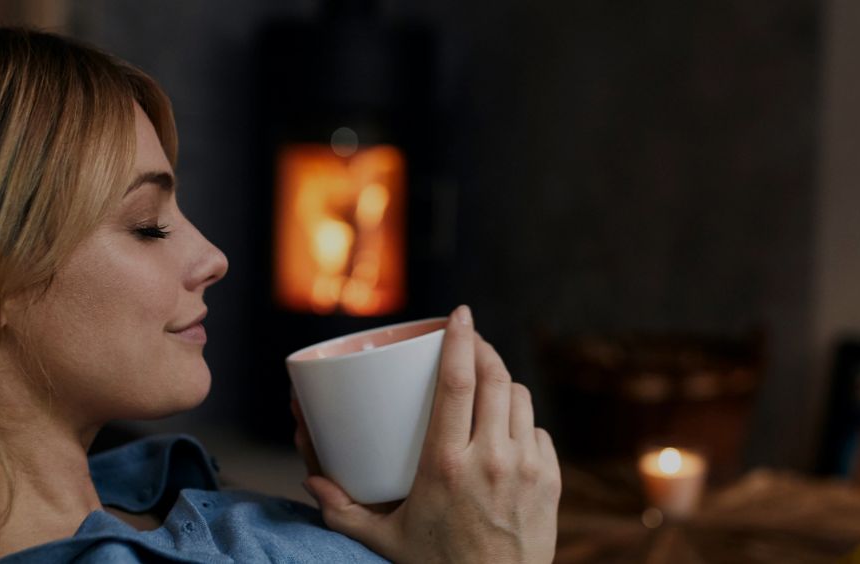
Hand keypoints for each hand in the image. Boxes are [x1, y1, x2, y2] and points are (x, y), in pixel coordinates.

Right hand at [304, 306, 561, 563]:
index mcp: (445, 464)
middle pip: (494, 378)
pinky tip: (507, 431)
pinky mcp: (549, 480)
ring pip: (520, 400)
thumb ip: (343, 511)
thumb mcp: (384, 540)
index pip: (458, 382)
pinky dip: (523, 425)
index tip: (459, 314)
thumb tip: (310, 481)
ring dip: (503, 384)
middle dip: (483, 349)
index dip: (460, 339)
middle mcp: (490, 458)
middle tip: (470, 339)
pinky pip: (539, 433)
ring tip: (486, 383)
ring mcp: (526, 467)